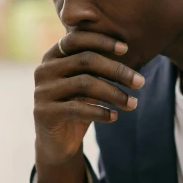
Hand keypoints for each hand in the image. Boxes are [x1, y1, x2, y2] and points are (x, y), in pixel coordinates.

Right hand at [34, 32, 144, 166]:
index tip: (126, 49)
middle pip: (85, 60)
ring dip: (114, 93)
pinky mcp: (44, 113)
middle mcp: (44, 70)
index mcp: (52, 56)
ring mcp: (42, 92)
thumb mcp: (86, 83)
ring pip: (84, 84)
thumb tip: (129, 49)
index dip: (101, 41)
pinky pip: (78, 109)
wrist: (57, 143)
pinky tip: (115, 117)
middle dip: (116, 70)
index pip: (76, 39)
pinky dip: (100, 112)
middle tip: (140, 82)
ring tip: (133, 103)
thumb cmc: (77, 106)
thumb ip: (97, 66)